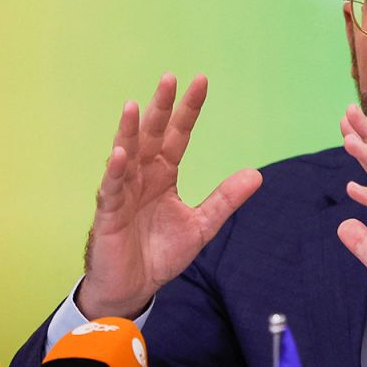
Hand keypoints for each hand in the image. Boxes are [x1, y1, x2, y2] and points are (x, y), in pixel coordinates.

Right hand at [78, 73, 262, 318]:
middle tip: (169, 78)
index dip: (188, 110)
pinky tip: (121, 155)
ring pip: (127, 155)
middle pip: (151, 136)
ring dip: (130, 131)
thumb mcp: (201, 225)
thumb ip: (225, 199)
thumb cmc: (159, 253)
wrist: (135, 288)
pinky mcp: (109, 213)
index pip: (178, 135)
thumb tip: (257, 175)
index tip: (201, 81)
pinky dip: (116, 172)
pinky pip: (112, 189)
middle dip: (160, 108)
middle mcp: (142, 176)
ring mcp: (124, 192)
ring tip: (135, 106)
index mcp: (164, 175)